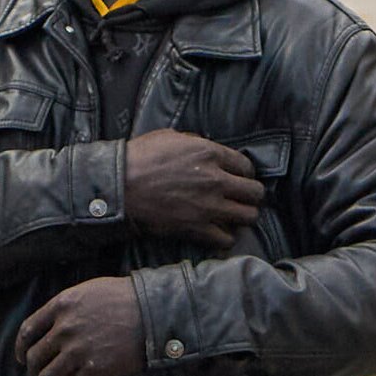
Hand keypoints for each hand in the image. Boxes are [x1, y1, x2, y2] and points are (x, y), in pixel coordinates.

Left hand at [16, 275, 143, 375]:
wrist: (153, 312)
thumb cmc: (125, 298)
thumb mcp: (89, 290)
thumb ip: (67, 307)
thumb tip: (54, 326)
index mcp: (61, 306)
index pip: (27, 332)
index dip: (21, 349)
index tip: (23, 358)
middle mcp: (64, 329)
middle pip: (34, 358)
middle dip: (35, 371)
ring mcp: (78, 351)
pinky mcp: (95, 370)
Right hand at [119, 128, 267, 244]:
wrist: (119, 187)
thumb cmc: (139, 158)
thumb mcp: (170, 137)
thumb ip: (195, 143)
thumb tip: (207, 149)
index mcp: (210, 153)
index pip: (247, 166)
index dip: (244, 174)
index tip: (237, 178)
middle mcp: (216, 180)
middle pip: (255, 192)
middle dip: (251, 195)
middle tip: (241, 198)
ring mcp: (209, 207)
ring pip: (249, 216)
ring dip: (243, 216)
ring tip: (234, 216)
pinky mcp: (197, 229)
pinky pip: (227, 239)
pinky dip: (225, 237)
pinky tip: (219, 232)